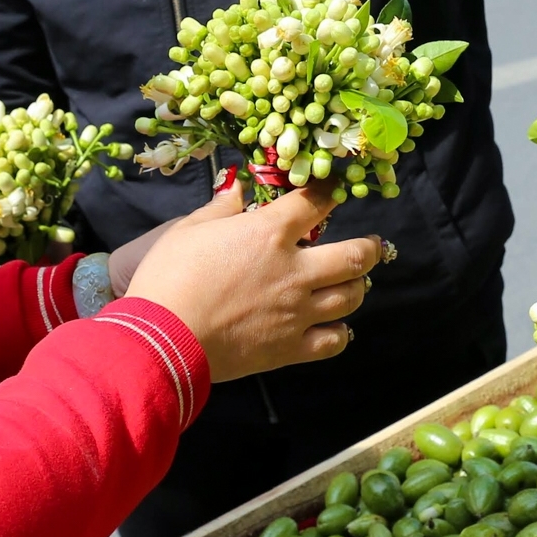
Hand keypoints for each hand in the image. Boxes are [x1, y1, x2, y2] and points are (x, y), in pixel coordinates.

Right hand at [124, 183, 380, 383]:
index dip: (330, 192)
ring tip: (356, 283)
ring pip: (350, 297)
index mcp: (269, 233)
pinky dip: (341, 332)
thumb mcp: (189, 230)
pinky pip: (334, 341)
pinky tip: (337, 326)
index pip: (314, 203)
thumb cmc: (170, 277)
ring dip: (358, 286)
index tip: (337, 189)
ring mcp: (297, 312)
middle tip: (373, 245)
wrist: (163, 339)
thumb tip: (237, 188)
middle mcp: (294, 270)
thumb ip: (220, 208)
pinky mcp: (290, 348)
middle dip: (371, 247)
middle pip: (354, 256)